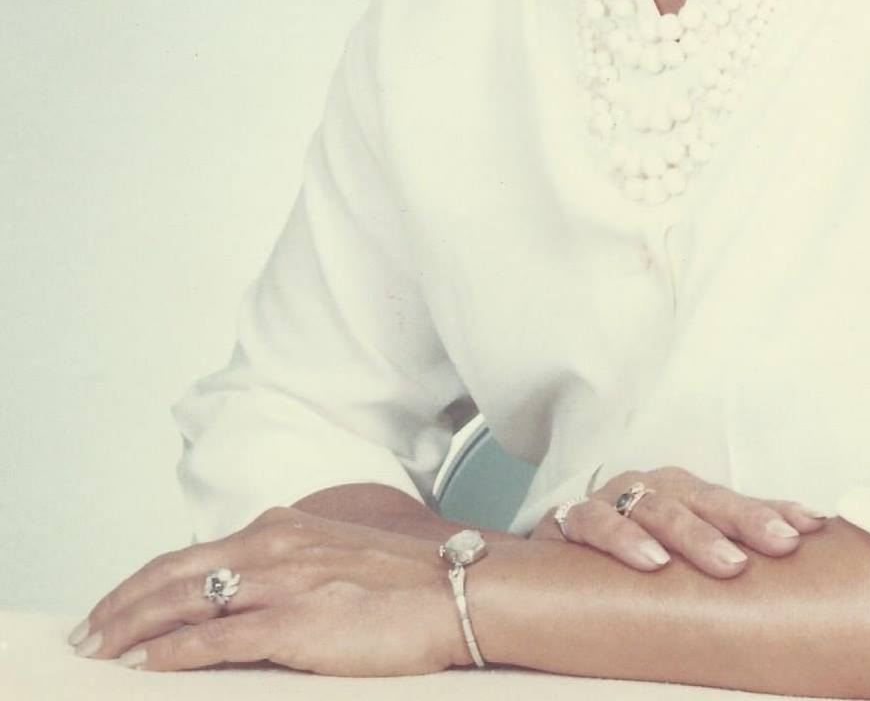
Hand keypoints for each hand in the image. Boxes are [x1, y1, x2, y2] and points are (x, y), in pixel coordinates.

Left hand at [67, 506, 469, 674]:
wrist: (459, 588)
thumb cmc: (408, 582)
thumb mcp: (337, 556)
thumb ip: (290, 566)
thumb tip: (251, 595)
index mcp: (282, 527)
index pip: (192, 554)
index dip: (144, 582)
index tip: (114, 607)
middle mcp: (272, 544)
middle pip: (172, 573)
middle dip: (120, 606)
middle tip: (85, 634)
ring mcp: (280, 583)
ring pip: (181, 603)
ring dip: (130, 630)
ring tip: (97, 653)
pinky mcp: (293, 624)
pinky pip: (213, 642)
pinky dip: (169, 655)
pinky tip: (142, 668)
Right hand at [531, 465, 828, 576]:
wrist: (552, 552)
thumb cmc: (630, 549)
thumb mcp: (680, 549)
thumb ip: (730, 546)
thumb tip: (803, 551)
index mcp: (685, 493)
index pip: (737, 500)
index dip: (775, 509)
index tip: (813, 526)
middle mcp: (653, 488)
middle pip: (706, 499)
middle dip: (748, 520)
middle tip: (782, 543)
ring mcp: (614, 500)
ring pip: (658, 507)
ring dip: (694, 534)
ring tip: (727, 562)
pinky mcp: (573, 520)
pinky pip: (597, 523)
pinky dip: (624, 539)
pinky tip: (652, 562)